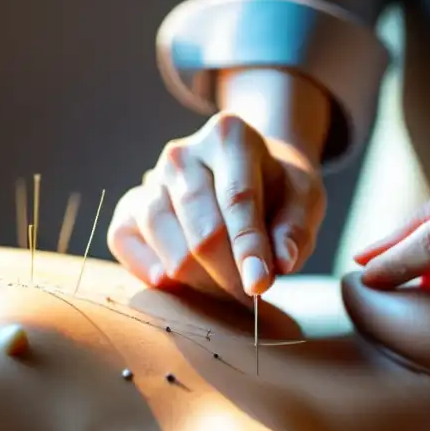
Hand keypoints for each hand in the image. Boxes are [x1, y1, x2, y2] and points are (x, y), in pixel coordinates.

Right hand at [107, 111, 325, 302]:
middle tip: (251, 294)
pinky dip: (151, 272)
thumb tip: (281, 263)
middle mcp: (182, 154)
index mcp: (229, 136)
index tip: (260, 285)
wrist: (246, 169)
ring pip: (169, 250)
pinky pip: (125, 244)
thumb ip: (296, 228)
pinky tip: (179, 284)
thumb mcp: (304, 196)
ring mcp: (151, 179)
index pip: (238, 200)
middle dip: (230, 275)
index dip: (248, 248)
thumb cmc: (278, 187)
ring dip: (202, 283)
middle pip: (202, 233)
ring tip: (226, 286)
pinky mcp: (129, 206)